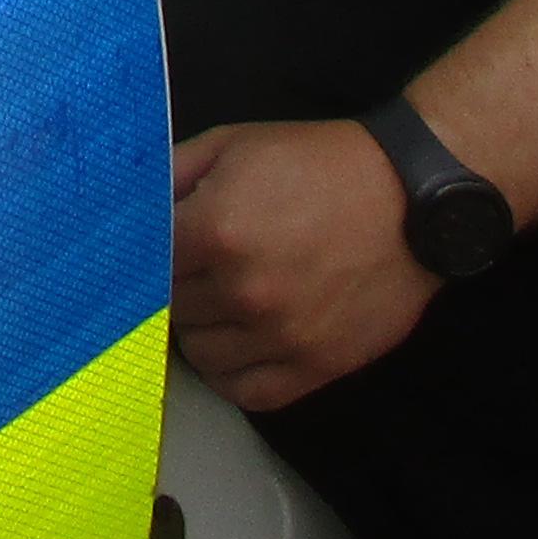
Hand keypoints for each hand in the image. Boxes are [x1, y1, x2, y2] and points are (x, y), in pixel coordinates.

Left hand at [170, 120, 443, 411]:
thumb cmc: (318, 165)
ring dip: (201, 330)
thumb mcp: (234, 145)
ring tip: (220, 303)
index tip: (148, 252)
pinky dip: (231, 375)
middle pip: (171, 309)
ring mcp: (281, 336)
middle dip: (176, 286)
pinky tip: (237, 345)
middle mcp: (243, 291)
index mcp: (216, 231)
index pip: (145, 265)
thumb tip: (127, 207)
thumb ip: (172, 174)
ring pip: (201, 355)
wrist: (411, 201)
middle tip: (196, 269)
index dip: (144, 256)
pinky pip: (247, 393)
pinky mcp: (316, 367)